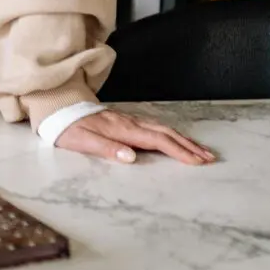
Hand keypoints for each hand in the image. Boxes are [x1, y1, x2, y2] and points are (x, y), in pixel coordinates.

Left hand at [55, 109, 214, 164]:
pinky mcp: (127, 120)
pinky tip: (176, 139)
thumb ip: (107, 148)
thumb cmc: (70, 128)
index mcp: (123, 130)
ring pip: (164, 129)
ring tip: (200, 150)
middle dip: (189, 146)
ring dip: (184, 140)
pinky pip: (155, 127)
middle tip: (209, 157)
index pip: (158, 141)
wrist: (60, 108)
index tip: (196, 162)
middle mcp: (131, 123)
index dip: (179, 151)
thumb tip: (131, 156)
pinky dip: (171, 134)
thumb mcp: (82, 141)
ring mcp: (130, 120)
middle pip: (167, 133)